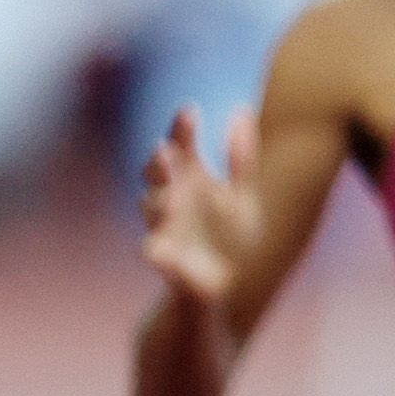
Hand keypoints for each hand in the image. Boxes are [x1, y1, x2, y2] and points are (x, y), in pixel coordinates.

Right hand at [139, 109, 261, 309]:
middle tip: (166, 152)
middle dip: (158, 164)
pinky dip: (154, 250)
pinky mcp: (163, 258)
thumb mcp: (243, 196)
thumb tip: (241, 111)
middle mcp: (171, 197)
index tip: (190, 111)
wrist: (222, 285)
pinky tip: (155, 249)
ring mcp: (164, 226)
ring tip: (171, 197)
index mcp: (189, 178)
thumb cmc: (230, 235)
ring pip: (151, 208)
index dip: (181, 129)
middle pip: (155, 173)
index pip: (180, 146)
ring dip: (158, 200)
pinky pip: (152, 251)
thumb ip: (241, 159)